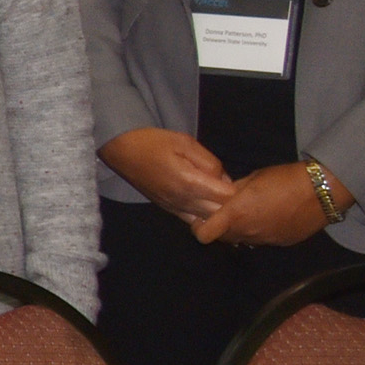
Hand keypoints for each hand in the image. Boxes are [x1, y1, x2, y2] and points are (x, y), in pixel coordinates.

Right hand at [102, 128, 232, 225]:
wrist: (121, 150)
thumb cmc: (153, 141)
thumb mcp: (186, 142)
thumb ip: (210, 162)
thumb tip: (224, 179)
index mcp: (189, 182)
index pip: (227, 197)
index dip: (239, 191)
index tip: (243, 183)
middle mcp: (182, 200)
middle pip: (220, 214)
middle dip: (232, 206)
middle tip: (239, 194)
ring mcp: (174, 208)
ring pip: (207, 222)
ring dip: (219, 214)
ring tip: (225, 202)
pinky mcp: (168, 209)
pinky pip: (192, 221)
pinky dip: (205, 217)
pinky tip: (209, 208)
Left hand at [197, 162, 337, 249]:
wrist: (322, 191)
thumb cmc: (284, 179)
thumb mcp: (253, 179)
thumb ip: (233, 191)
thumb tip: (222, 195)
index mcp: (236, 214)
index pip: (203, 234)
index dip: (199, 227)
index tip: (202, 217)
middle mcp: (248, 232)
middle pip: (222, 238)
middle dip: (219, 227)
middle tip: (225, 212)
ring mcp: (265, 240)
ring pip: (242, 240)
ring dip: (240, 230)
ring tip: (250, 213)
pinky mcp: (281, 243)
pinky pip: (262, 240)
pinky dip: (260, 231)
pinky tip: (270, 217)